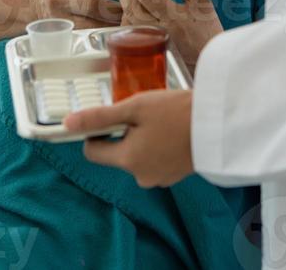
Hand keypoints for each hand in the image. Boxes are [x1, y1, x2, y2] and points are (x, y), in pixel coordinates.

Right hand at [33, 0, 122, 28]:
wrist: (41, 1)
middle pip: (89, 4)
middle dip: (114, 5)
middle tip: (134, 4)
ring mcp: (62, 18)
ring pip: (92, 22)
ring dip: (114, 21)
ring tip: (131, 17)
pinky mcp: (68, 32)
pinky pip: (91, 33)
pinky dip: (107, 30)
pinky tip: (119, 27)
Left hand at [64, 89, 193, 187]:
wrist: (217, 123)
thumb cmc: (176, 112)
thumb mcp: (134, 107)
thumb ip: (100, 117)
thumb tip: (68, 123)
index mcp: (127, 161)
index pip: (93, 152)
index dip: (95, 131)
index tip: (111, 114)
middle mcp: (140, 176)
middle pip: (118, 152)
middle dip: (125, 132)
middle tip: (145, 112)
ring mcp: (160, 178)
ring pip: (138, 155)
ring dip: (143, 138)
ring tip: (163, 119)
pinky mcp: (175, 175)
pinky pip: (155, 159)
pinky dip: (159, 145)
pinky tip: (173, 130)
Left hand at [119, 0, 222, 69]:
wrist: (208, 58)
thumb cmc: (207, 30)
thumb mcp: (201, 2)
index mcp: (176, 17)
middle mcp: (162, 31)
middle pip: (133, 7)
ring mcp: (154, 42)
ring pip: (129, 20)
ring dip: (124, 2)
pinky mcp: (149, 49)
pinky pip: (131, 31)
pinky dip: (127, 16)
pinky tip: (130, 7)